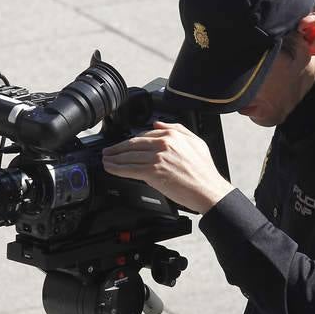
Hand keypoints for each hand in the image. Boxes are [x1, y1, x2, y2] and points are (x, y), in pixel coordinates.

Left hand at [101, 121, 233, 213]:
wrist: (207, 189)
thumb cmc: (204, 170)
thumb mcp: (195, 141)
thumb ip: (176, 129)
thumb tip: (158, 124)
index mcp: (172, 135)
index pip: (145, 135)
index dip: (131, 141)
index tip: (124, 145)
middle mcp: (163, 144)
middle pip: (133, 144)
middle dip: (117, 148)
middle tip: (108, 151)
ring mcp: (157, 158)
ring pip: (129, 156)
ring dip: (114, 158)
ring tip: (106, 160)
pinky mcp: (152, 172)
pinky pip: (129, 169)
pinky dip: (117, 168)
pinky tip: (111, 168)